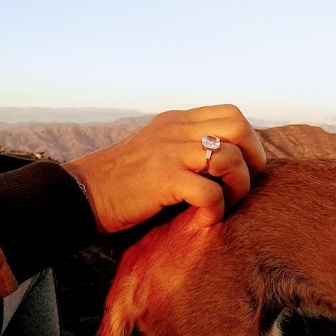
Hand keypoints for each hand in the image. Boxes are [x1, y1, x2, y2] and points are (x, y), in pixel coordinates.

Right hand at [63, 104, 266, 232]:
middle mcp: (176, 130)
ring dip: (238, 187)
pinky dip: (216, 210)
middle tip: (242, 187)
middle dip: (253, 161)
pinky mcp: (162, 179)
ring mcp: (169, 152)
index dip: (250, 142)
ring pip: (229, 158)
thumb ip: (189, 147)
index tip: (246, 168)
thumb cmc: (125, 182)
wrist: (81, 194)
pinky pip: (209, 192)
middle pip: (239, 129)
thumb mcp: (159, 150)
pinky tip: (206, 220)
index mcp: (178, 121)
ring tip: (225, 205)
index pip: (233, 115)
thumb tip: (232, 161)